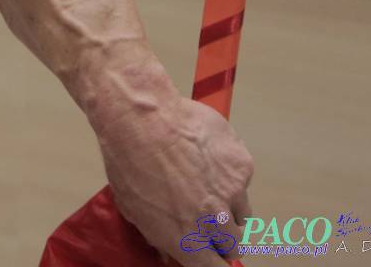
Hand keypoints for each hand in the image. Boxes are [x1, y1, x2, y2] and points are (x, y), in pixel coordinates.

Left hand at [99, 95, 255, 262]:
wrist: (141, 118)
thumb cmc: (127, 162)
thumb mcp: (131, 208)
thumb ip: (157, 234)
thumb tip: (169, 252)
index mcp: (186, 239)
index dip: (215, 264)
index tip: (212, 257)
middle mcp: (214, 222)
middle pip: (233, 244)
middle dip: (222, 237)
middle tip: (206, 218)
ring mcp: (233, 193)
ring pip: (242, 213)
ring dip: (228, 206)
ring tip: (204, 183)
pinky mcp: (243, 167)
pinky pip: (241, 180)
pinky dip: (228, 174)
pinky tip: (204, 155)